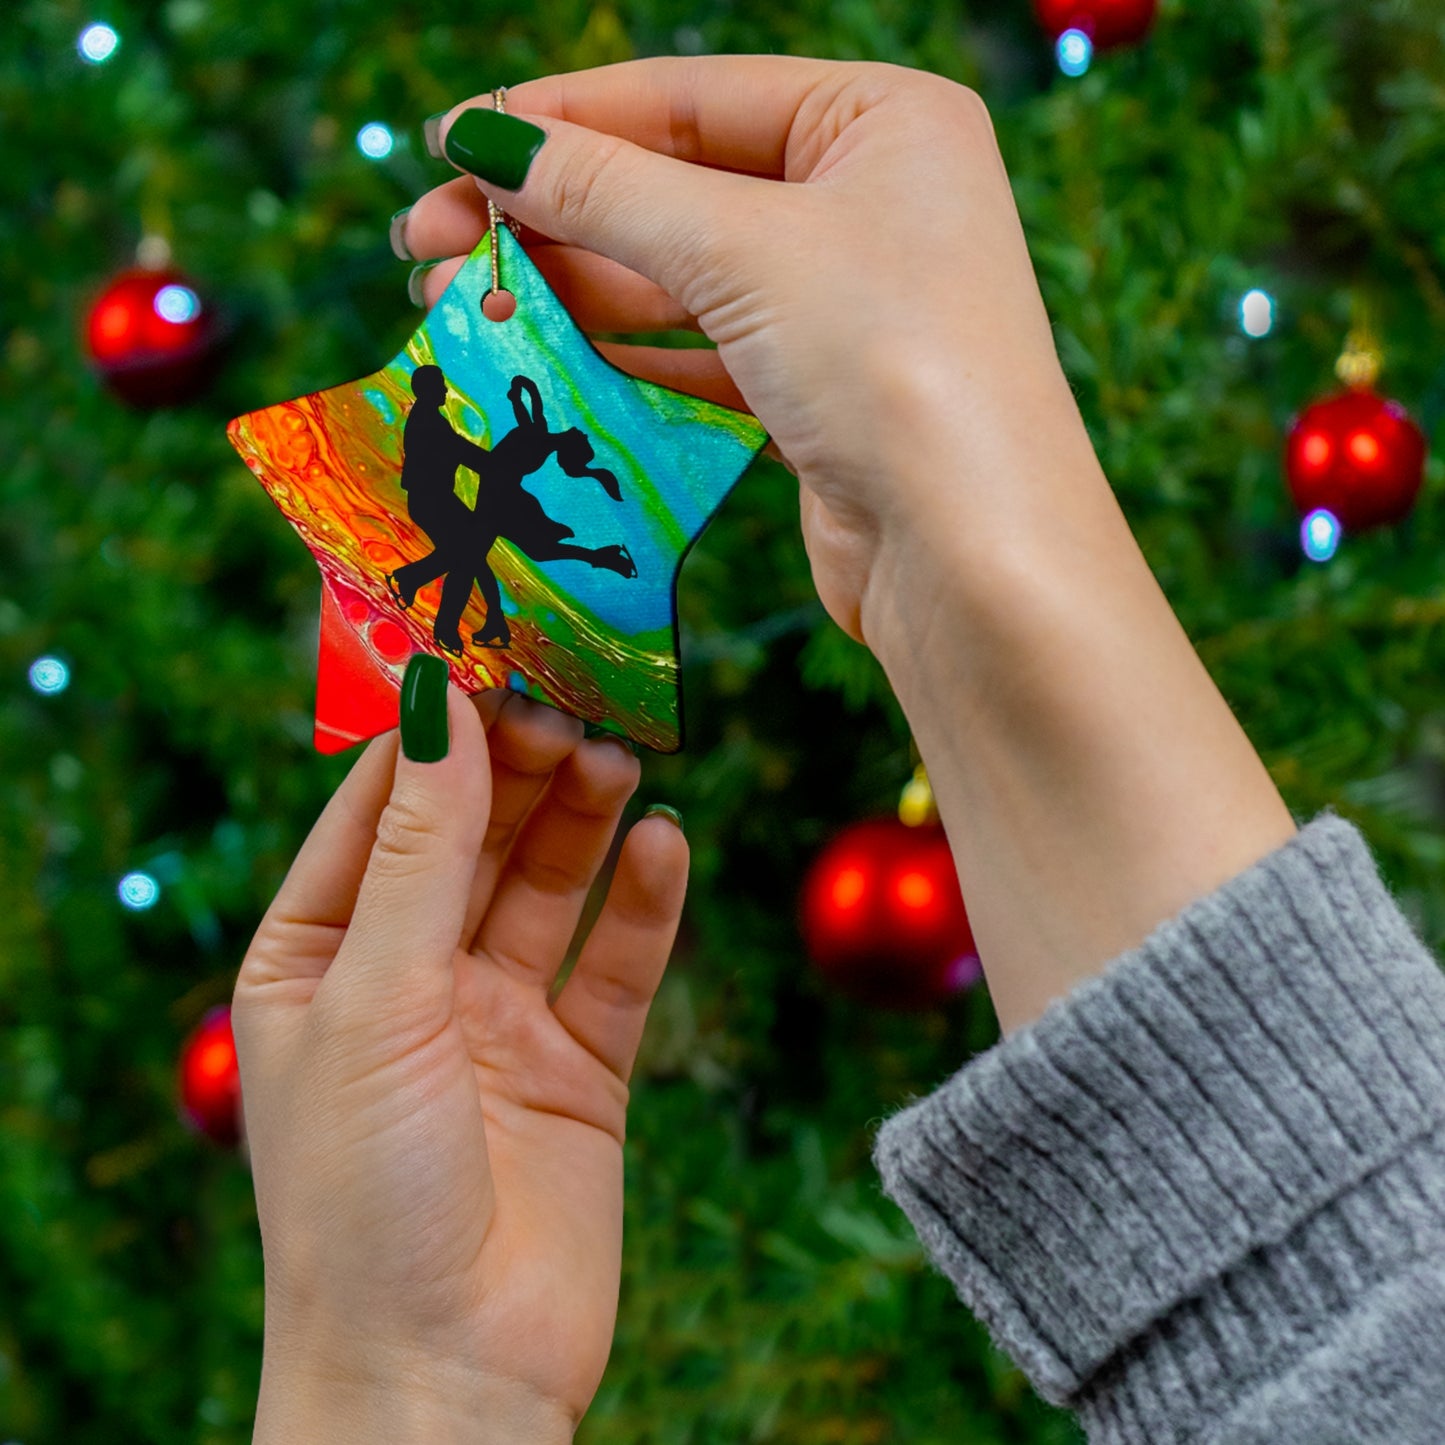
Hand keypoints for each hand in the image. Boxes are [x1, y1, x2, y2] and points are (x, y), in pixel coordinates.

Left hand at [233, 688, 686, 1440]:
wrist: (446, 1379)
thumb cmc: (362, 1197)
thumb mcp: (376, 1000)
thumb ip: (420, 851)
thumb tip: (441, 704)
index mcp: (319, 959)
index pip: (377, 810)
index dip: (431, 731)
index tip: (487, 649)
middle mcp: (408, 979)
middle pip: (473, 836)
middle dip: (519, 766)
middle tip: (574, 697)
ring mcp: (498, 1021)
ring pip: (549, 886)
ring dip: (583, 819)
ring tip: (619, 754)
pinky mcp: (580, 1067)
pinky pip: (617, 963)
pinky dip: (644, 904)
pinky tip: (666, 845)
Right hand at [401, 56, 1092, 647]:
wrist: (972, 557)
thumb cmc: (891, 364)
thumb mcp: (742, 249)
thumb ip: (607, 190)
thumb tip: (484, 140)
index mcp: (881, 120)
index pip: (688, 97)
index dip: (560, 119)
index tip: (450, 143)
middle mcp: (869, 201)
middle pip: (674, 188)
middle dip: (548, 216)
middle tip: (425, 243)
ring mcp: (845, 303)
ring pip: (678, 279)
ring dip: (569, 292)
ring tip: (458, 307)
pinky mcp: (819, 394)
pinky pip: (700, 356)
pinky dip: (622, 359)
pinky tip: (544, 360)